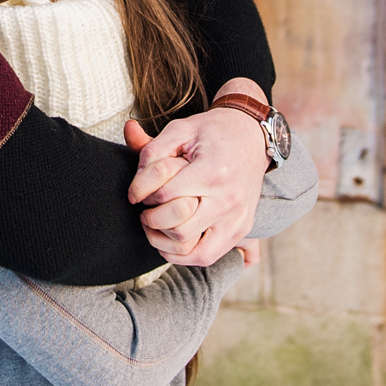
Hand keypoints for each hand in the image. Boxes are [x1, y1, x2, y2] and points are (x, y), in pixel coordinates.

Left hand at [123, 80, 270, 266]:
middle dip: (152, 221)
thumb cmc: (213, 132)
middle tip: (145, 210)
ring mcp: (237, 218)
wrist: (252, 136)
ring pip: (193, 251)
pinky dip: (185, 256)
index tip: (135, 192)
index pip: (164, 194)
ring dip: (166, 244)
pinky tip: (172, 240)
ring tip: (156, 227)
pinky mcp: (241, 229)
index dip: (141, 193)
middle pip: (178, 228)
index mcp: (213, 172)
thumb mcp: (181, 128)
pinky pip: (208, 256)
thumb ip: (151, 150)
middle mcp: (228, 200)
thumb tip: (133, 187)